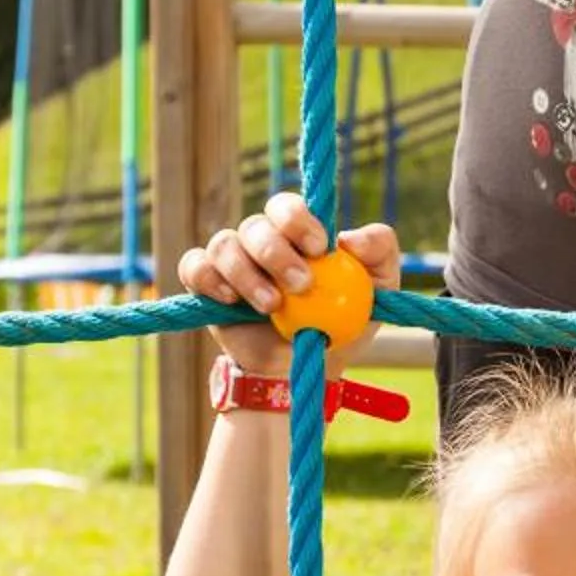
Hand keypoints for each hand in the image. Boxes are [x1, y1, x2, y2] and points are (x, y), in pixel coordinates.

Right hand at [177, 192, 400, 368]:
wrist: (311, 367)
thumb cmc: (346, 320)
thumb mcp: (381, 287)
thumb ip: (379, 251)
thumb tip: (350, 238)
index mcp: (299, 233)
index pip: (287, 208)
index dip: (298, 221)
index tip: (321, 248)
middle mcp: (262, 240)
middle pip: (256, 225)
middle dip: (276, 252)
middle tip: (301, 285)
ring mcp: (233, 261)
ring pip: (225, 245)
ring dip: (247, 274)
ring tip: (272, 306)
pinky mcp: (208, 285)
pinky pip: (194, 266)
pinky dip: (209, 278)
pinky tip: (231, 300)